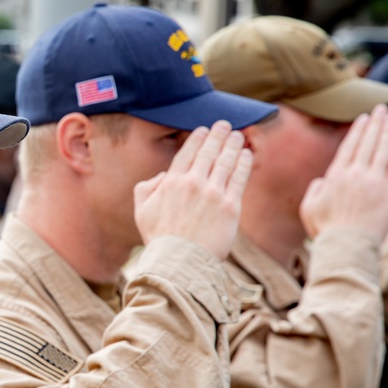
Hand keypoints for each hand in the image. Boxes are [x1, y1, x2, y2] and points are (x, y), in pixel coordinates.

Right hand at [134, 121, 251, 259]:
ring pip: (225, 161)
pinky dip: (243, 163)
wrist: (180, 262)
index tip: (203, 130)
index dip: (197, 138)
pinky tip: (246, 155)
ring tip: (238, 136)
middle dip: (217, 135)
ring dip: (232, 145)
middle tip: (224, 125)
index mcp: (171, 182)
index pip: (187, 153)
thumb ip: (145, 188)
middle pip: (208, 152)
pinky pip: (239, 178)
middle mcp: (193, 183)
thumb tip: (162, 176)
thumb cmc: (159, 239)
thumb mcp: (141, 211)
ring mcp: (213, 193)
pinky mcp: (230, 206)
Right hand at [300, 104, 387, 241]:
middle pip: (368, 142)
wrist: (347, 246)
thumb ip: (315, 189)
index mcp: (335, 176)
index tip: (363, 118)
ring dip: (387, 130)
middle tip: (381, 109)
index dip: (358, 130)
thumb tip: (323, 180)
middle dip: (375, 123)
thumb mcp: (309, 207)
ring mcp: (374, 181)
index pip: (349, 146)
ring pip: (383, 149)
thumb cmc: (326, 230)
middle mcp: (356, 174)